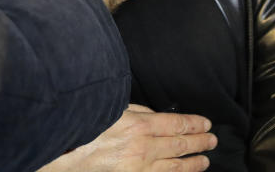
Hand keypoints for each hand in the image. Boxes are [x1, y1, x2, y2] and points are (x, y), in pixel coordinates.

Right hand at [37, 104, 215, 171]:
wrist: (63, 156)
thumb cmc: (84, 128)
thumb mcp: (111, 110)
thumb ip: (135, 111)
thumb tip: (154, 114)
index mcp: (139, 126)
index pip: (177, 124)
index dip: (194, 124)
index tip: (206, 124)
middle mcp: (143, 148)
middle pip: (180, 144)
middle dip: (199, 142)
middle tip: (211, 141)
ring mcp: (139, 169)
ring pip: (174, 166)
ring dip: (192, 162)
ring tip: (204, 160)